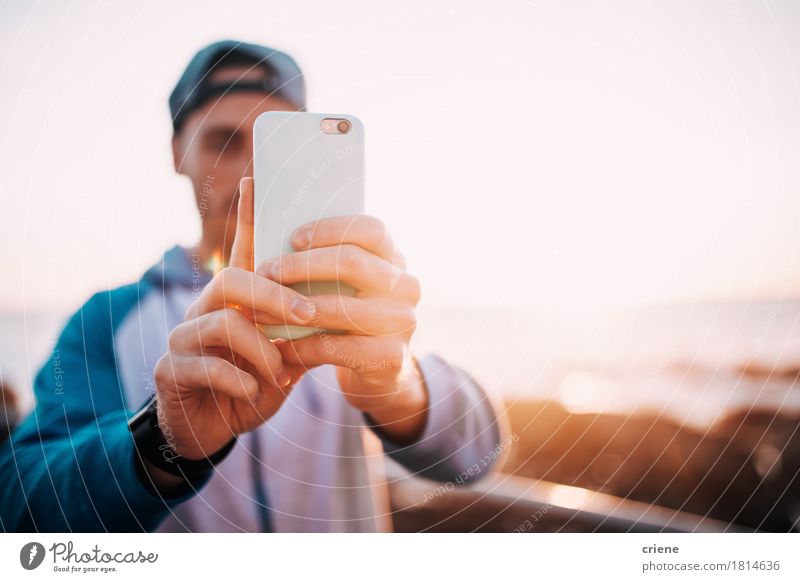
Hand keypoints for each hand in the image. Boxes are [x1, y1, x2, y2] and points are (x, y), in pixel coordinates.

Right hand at [153, 178, 316, 461]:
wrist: (213, 429)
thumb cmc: (253, 382)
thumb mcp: (285, 354)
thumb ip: (302, 328)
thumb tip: (342, 302)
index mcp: (235, 301)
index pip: (242, 250)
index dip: (248, 216)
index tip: (257, 179)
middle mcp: (204, 309)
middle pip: (234, 279)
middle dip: (276, 296)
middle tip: (308, 313)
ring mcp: (183, 338)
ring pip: (223, 322)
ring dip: (262, 349)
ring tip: (281, 371)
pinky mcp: (170, 370)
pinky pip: (204, 366)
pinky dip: (239, 380)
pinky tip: (254, 391)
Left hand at [257, 215, 428, 442]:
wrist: (377, 372)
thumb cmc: (345, 315)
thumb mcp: (337, 281)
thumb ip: (308, 245)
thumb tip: (250, 186)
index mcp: (394, 258)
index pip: (370, 229)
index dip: (330, 229)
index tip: (292, 239)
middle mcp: (406, 285)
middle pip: (352, 262)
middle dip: (301, 266)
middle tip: (265, 273)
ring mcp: (403, 322)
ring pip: (341, 308)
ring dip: (292, 310)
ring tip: (259, 313)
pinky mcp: (391, 357)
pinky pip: (337, 347)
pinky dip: (302, 346)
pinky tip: (279, 346)